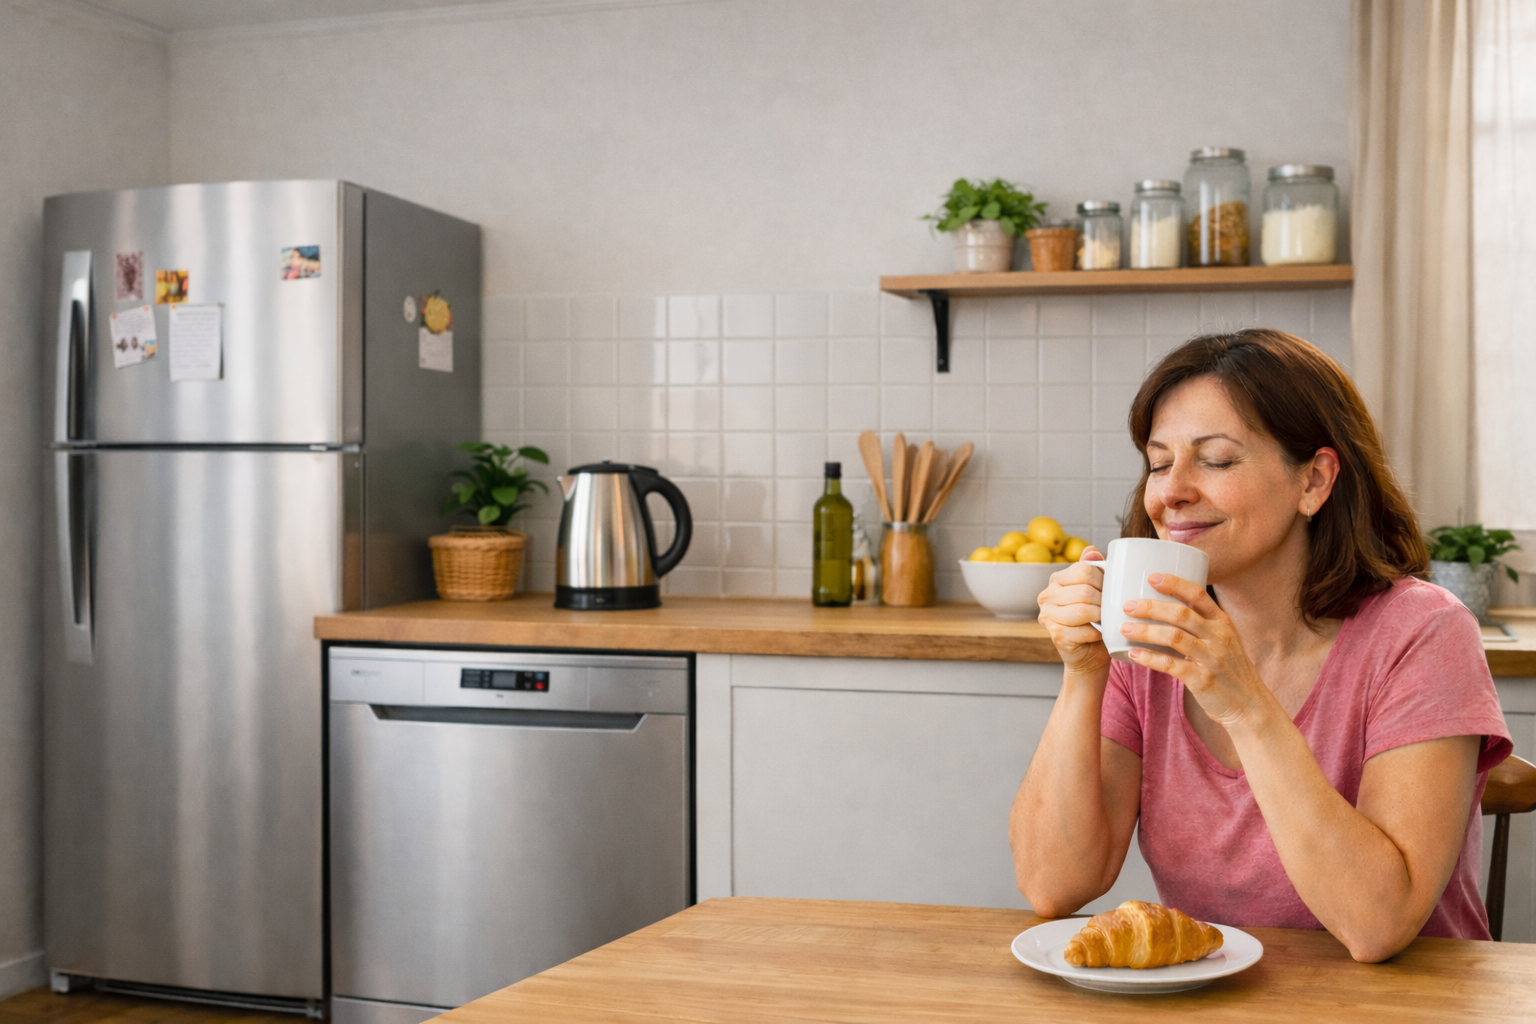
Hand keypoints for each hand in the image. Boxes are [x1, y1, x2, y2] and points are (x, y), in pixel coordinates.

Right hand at [1037, 547, 1111, 674]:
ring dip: (1101, 617)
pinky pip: (1084, 631)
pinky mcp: (1055, 635)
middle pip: (1084, 590)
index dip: (1103, 580)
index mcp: (1056, 580)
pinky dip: (1098, 634)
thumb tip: (1091, 551)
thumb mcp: (1096, 591)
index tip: (1109, 592)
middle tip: (1110, 610)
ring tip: (1105, 621)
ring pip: (1084, 610)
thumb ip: (1093, 569)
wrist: (1089, 655)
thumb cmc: (1096, 621)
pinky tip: (1099, 635)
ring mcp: (1048, 616)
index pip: (1084, 570)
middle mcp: (1046, 596)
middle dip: (1103, 601)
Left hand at [1117, 574, 1268, 726]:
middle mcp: (1219, 637)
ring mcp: (1212, 658)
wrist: (1249, 705)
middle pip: (1181, 614)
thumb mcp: (1222, 640)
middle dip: (1151, 607)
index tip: (1152, 577)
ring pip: (1174, 637)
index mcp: (1222, 622)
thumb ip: (1199, 625)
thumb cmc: (1228, 669)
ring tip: (1124, 628)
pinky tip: (1133, 653)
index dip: (1174, 583)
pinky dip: (1150, 658)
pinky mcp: (1202, 680)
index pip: (1198, 595)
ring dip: (1146, 631)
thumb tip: (1159, 608)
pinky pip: (1172, 665)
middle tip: (1127, 605)